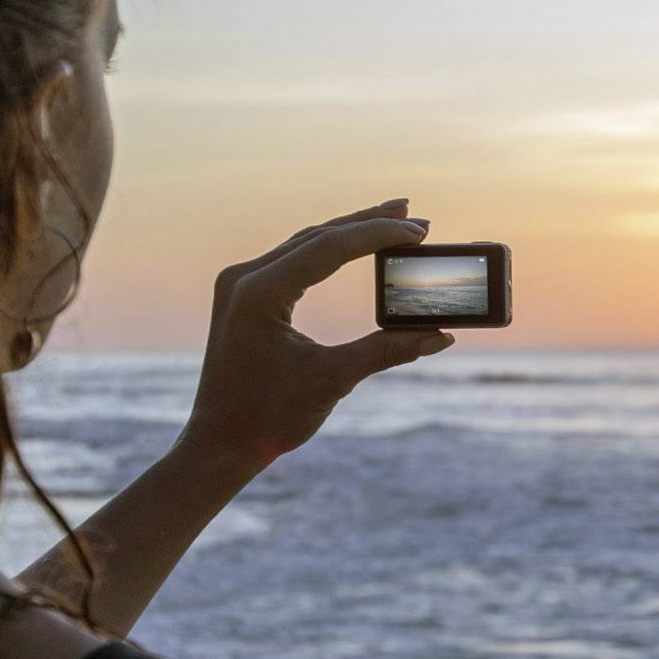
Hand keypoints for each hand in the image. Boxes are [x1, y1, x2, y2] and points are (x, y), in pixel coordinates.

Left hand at [181, 198, 455, 472]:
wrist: (219, 444)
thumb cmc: (268, 418)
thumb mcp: (332, 380)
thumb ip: (386, 351)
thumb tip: (439, 337)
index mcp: (259, 293)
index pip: (328, 248)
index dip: (377, 235)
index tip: (418, 230)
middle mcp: (243, 279)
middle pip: (316, 237)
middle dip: (367, 224)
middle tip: (413, 214)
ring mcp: (239, 284)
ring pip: (303, 244)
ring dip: (348, 232)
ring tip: (392, 220)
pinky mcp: (242, 296)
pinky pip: (290, 261)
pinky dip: (326, 252)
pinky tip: (352, 245)